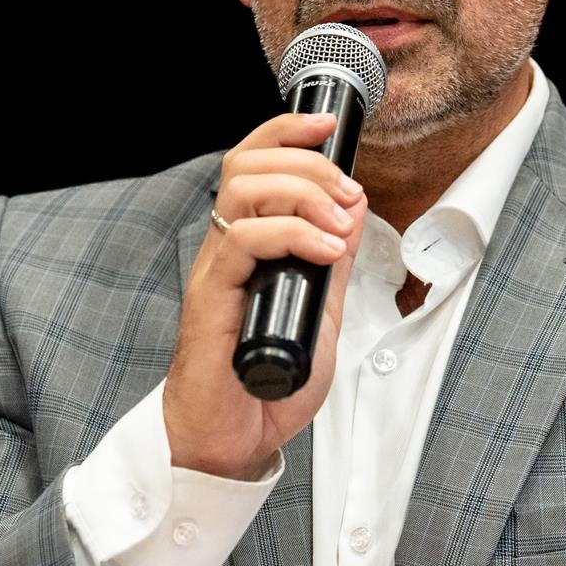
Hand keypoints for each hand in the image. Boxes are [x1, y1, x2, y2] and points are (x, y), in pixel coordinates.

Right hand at [161, 108, 366, 479]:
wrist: (232, 440)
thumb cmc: (266, 383)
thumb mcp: (322, 311)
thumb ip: (335, 262)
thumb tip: (354, 212)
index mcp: (250, 244)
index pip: (255, 163)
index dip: (287, 132)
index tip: (329, 126)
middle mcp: (227, 248)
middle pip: (249, 164)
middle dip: (309, 164)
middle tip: (348, 193)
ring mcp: (218, 270)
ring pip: (243, 190)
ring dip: (302, 193)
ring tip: (338, 222)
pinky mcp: (211, 297)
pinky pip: (243, 241)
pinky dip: (291, 235)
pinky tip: (326, 253)